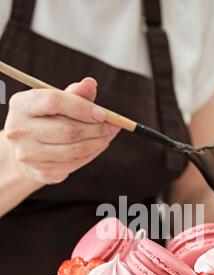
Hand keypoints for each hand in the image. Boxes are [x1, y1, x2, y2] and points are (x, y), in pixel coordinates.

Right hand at [4, 78, 119, 183]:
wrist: (27, 148)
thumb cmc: (45, 119)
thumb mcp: (56, 102)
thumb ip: (74, 94)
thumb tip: (90, 84)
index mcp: (21, 105)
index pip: (54, 102)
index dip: (82, 107)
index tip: (103, 113)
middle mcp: (20, 130)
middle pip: (67, 130)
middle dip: (96, 129)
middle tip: (114, 126)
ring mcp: (29, 154)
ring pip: (74, 150)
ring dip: (98, 143)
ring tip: (109, 135)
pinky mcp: (41, 172)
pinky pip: (74, 164)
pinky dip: (91, 154)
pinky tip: (99, 145)